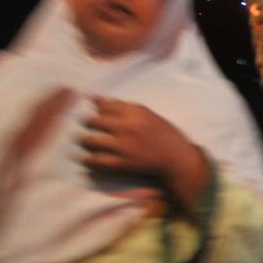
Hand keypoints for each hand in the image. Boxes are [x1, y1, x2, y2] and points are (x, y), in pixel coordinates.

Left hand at [79, 97, 198, 177]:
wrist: (177, 158)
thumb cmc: (163, 134)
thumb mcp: (146, 114)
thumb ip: (123, 107)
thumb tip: (97, 100)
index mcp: (134, 111)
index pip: (104, 105)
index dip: (97, 109)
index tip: (97, 113)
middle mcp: (127, 126)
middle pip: (93, 121)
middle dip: (88, 124)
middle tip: (89, 128)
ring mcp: (124, 145)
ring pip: (91, 140)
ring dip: (85, 141)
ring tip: (86, 142)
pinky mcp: (123, 162)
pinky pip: (97, 160)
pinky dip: (89, 159)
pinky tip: (89, 159)